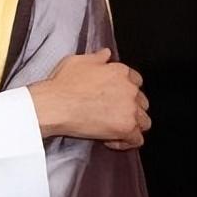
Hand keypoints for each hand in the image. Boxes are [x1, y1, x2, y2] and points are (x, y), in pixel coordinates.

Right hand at [29, 48, 150, 148]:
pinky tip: (111, 140)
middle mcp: (130, 89)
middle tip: (111, 114)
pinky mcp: (126, 128)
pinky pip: (136, 139)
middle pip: (142, 102)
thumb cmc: (61, 85)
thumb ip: (96, 58)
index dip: (126, 90)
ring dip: (131, 125)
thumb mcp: (76, 62)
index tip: (114, 97)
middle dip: (130, 108)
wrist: (53, 105)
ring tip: (113, 129)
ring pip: (144, 122)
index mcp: (120, 72)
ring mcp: (130, 109)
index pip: (136, 81)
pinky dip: (126, 142)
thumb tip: (106, 54)